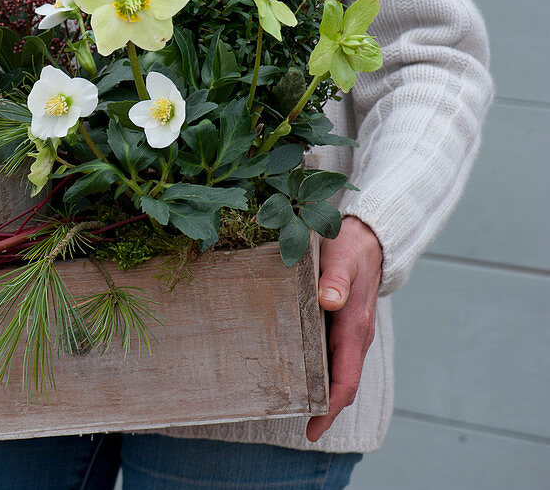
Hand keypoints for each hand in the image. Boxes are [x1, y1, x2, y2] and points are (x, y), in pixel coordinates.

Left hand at [306, 216, 382, 441]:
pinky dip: (324, 374)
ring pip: (340, 372)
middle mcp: (356, 336)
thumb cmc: (348, 248)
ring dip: (325, 393)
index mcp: (354, 327)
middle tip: (302, 428)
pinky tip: (304, 375)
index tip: (312, 429)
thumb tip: (329, 301)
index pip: (345, 379)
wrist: (368, 239)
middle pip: (343, 383)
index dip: (330, 408)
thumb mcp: (339, 259)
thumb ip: (334, 279)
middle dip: (326, 409)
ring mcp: (353, 333)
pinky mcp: (346, 326)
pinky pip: (336, 358)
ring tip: (299, 409)